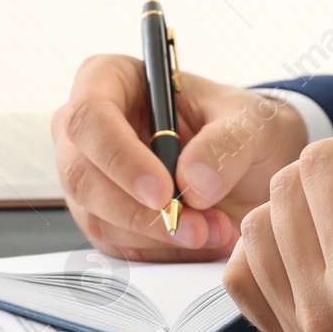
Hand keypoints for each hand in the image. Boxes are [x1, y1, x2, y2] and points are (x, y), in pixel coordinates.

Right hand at [52, 55, 308, 259]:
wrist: (251, 166)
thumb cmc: (239, 126)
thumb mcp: (250, 121)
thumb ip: (226, 144)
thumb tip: (193, 182)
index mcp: (109, 80)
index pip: (89, 117)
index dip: (119, 158)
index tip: (162, 192)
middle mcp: (87, 129)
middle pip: (82, 175)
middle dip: (140, 212)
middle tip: (196, 227)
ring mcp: (88, 175)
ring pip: (96, 217)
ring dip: (157, 236)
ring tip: (215, 230)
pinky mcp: (101, 217)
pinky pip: (115, 246)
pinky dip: (160, 251)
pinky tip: (201, 239)